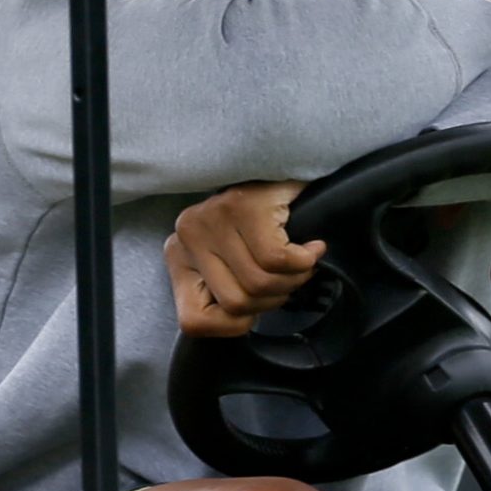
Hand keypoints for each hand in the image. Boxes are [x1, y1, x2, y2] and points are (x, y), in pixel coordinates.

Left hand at [166, 180, 325, 336]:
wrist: (288, 167)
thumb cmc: (265, 223)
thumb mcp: (231, 263)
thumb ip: (224, 292)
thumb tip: (240, 321)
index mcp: (178, 255)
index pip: (195, 321)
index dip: (237, 322)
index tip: (259, 299)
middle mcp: (187, 234)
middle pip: (236, 303)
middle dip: (274, 298)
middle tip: (289, 278)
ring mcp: (213, 217)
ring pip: (258, 283)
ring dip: (293, 279)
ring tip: (301, 262)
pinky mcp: (243, 205)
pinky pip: (277, 259)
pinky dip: (305, 260)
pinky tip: (312, 248)